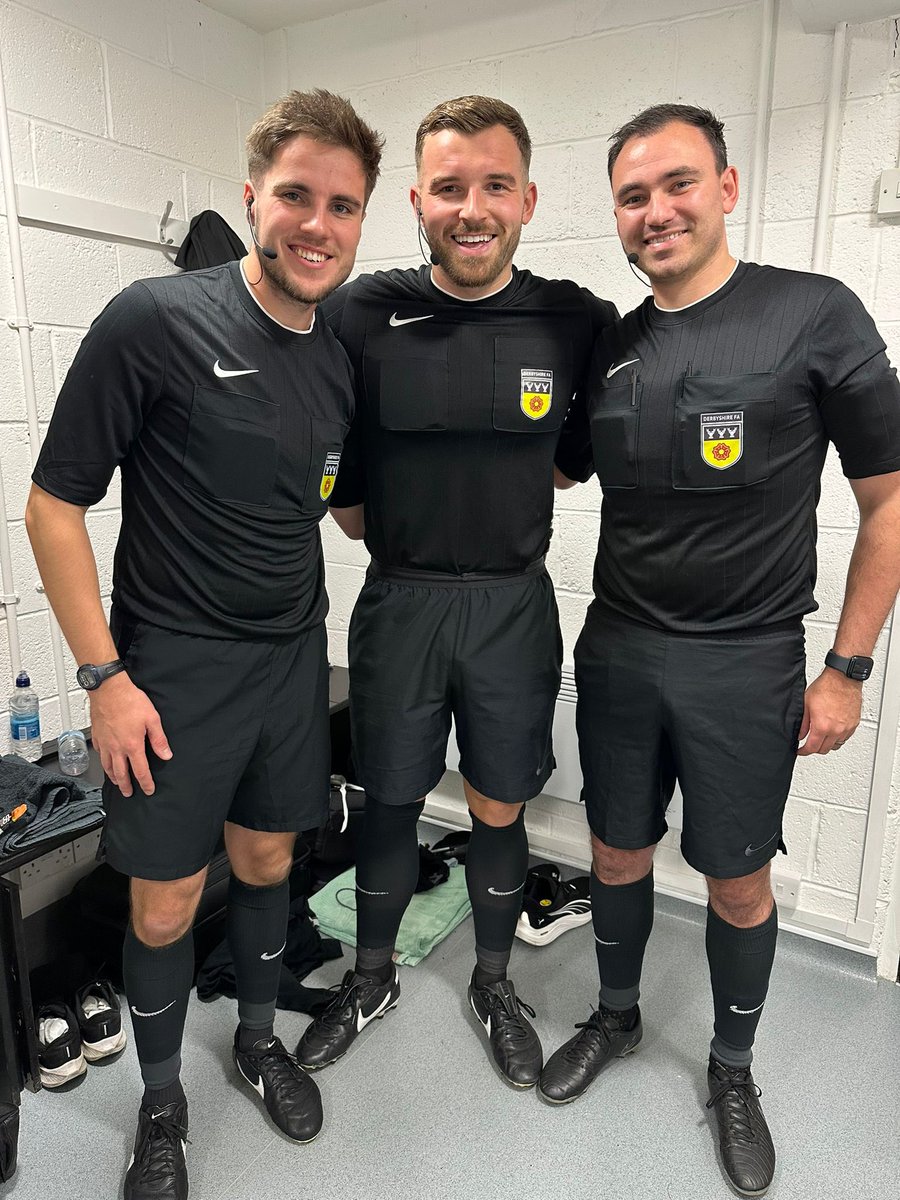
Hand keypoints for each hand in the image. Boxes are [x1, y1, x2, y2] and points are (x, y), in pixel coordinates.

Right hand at [88, 673, 171, 795]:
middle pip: (121, 774)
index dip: (145, 783)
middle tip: (129, 793)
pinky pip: (100, 754)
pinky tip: (106, 762)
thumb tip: (166, 755)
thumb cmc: (129, 701)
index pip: (140, 771)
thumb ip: (159, 740)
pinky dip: (103, 762)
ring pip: (107, 767)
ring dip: (113, 777)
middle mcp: (117, 748)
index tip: (148, 790)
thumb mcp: (152, 719)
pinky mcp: (97, 736)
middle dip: (126, 786)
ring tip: (118, 782)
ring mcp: (105, 743)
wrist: (108, 689)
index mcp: (132, 745)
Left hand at [796, 669, 861, 756]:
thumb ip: (803, 723)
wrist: (843, 679)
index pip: (812, 748)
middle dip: (815, 749)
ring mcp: (847, 728)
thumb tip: (800, 735)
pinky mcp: (854, 724)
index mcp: (822, 726)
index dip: (804, 751)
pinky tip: (832, 732)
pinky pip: (845, 738)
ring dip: (827, 744)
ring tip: (820, 737)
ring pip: (835, 746)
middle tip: (809, 744)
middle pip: (824, 750)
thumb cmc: (826, 687)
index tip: (801, 750)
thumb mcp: (806, 704)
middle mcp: (836, 730)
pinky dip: (837, 738)